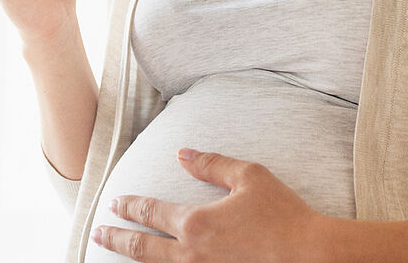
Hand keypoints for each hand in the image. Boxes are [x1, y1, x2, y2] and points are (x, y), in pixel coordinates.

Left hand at [93, 149, 331, 262]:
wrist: (310, 256)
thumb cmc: (282, 214)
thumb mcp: (248, 175)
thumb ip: (211, 164)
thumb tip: (183, 154)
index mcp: (196, 223)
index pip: (151, 211)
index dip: (130, 205)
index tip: (114, 202)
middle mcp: (192, 254)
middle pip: (142, 248)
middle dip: (116, 238)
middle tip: (97, 233)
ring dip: (131, 258)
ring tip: (114, 251)